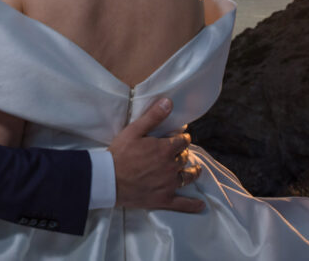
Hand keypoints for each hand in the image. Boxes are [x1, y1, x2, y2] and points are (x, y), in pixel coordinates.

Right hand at [108, 97, 204, 211]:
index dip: (182, 138)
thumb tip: (169, 102)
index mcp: (165, 149)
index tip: (181, 138)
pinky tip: (200, 205)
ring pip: (187, 177)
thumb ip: (153, 116)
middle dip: (183, 153)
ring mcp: (168, 185)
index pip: (182, 141)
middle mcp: (171, 167)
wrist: (108, 180)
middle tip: (179, 152)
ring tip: (195, 170)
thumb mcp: (134, 130)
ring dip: (193, 172)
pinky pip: (183, 204)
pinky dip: (193, 205)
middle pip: (184, 158)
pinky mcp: (163, 200)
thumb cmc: (119, 154)